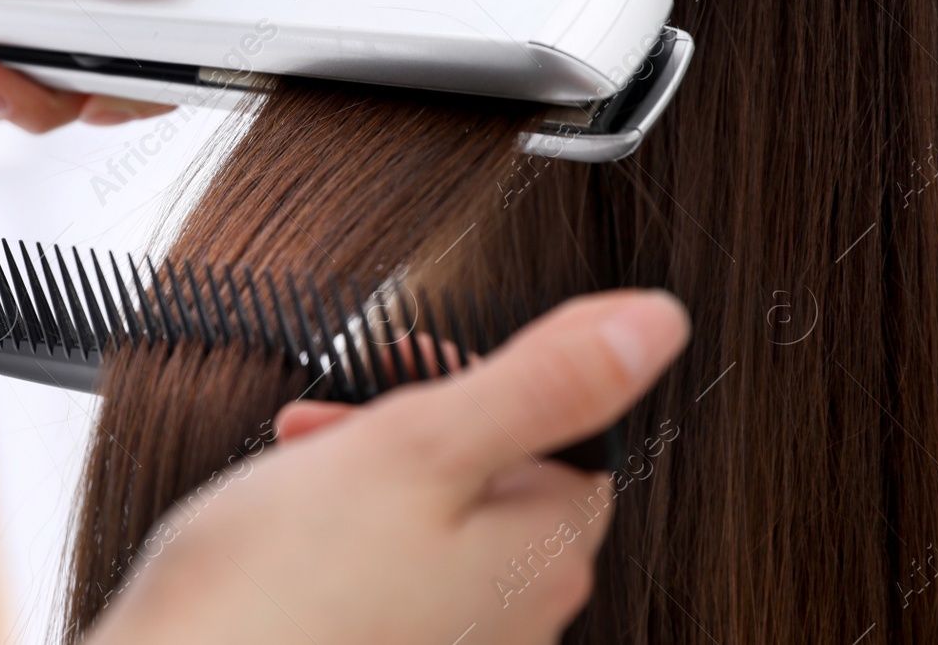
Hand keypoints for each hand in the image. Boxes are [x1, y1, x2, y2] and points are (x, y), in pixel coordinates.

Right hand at [85, 290, 689, 644]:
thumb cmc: (283, 588)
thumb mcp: (419, 446)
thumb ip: (542, 383)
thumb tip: (654, 324)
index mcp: (542, 554)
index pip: (569, 435)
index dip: (488, 380)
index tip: (412, 360)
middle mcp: (514, 615)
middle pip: (496, 477)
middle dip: (413, 423)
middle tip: (335, 414)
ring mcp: (454, 643)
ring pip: (436, 523)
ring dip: (370, 470)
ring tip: (297, 459)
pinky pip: (392, 574)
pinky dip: (346, 532)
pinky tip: (287, 527)